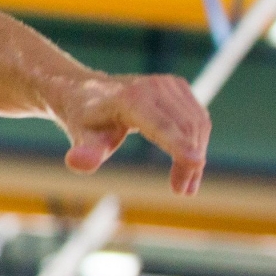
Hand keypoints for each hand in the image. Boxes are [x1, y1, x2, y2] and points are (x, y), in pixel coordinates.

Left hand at [57, 73, 209, 195]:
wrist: (86, 93)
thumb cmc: (85, 121)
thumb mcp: (82, 138)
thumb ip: (85, 152)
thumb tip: (77, 163)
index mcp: (129, 99)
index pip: (160, 125)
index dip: (179, 144)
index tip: (197, 163)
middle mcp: (152, 86)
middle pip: (183, 129)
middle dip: (187, 163)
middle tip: (182, 191)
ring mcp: (168, 83)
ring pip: (196, 125)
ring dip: (195, 155)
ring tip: (185, 185)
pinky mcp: (178, 86)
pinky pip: (197, 118)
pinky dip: (196, 142)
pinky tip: (187, 163)